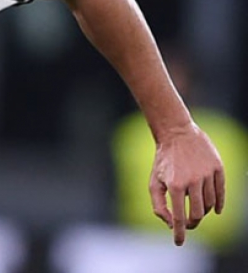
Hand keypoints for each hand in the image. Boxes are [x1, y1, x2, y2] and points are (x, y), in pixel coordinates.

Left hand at [149, 122, 224, 245]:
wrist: (176, 134)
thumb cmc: (163, 161)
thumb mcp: (154, 182)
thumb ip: (159, 206)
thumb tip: (171, 225)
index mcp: (175, 185)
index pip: (180, 218)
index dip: (180, 233)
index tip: (179, 243)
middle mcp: (193, 181)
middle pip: (198, 214)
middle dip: (192, 224)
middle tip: (187, 225)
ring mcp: (207, 174)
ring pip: (210, 204)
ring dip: (203, 211)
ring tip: (194, 208)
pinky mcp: (218, 168)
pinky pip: (221, 193)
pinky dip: (219, 205)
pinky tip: (214, 210)